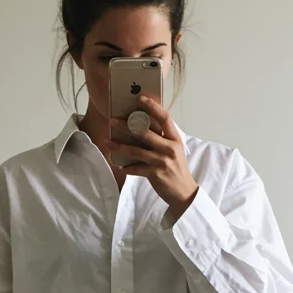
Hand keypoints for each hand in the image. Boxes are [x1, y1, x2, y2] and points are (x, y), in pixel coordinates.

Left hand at [109, 96, 198, 216]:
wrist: (184, 192)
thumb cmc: (176, 169)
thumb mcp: (174, 151)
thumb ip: (162, 139)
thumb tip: (141, 127)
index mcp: (175, 139)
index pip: (165, 118)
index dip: (153, 107)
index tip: (141, 99)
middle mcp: (169, 148)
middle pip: (145, 132)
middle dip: (126, 125)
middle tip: (113, 120)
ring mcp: (162, 161)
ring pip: (136, 150)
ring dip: (120, 146)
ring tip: (108, 142)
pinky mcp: (155, 174)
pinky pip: (136, 168)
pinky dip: (127, 167)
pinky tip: (119, 165)